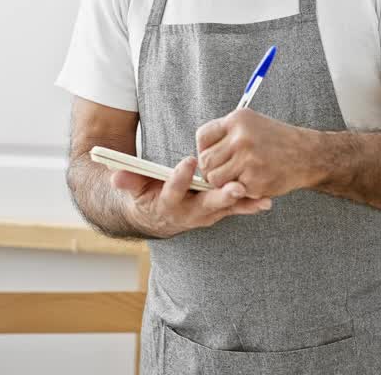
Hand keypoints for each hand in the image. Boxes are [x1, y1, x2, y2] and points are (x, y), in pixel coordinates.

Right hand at [111, 156, 271, 238]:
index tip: (187, 162)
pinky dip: (250, 205)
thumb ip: (127, 179)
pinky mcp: (218, 212)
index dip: (178, 178)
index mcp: (166, 204)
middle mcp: (188, 213)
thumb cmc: (146, 195)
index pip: (172, 192)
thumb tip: (114, 175)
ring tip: (257, 196)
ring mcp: (205, 215)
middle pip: (205, 205)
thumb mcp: (134, 187)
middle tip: (234, 187)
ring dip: (241, 202)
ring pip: (224, 208)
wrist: (157, 218)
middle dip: (220, 197)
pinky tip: (267, 201)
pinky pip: (235, 209)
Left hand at [195, 108, 322, 198]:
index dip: (205, 150)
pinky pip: (232, 190)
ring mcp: (248, 159)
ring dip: (223, 183)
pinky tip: (255, 181)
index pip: (203, 137)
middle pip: (205, 161)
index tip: (215, 156)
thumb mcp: (251, 124)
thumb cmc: (276, 141)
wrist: (308, 155)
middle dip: (212, 170)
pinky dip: (241, 190)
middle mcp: (241, 137)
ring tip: (239, 177)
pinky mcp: (255, 180)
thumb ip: (226, 134)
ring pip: (215, 179)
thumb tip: (199, 154)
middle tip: (226, 172)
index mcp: (238, 119)